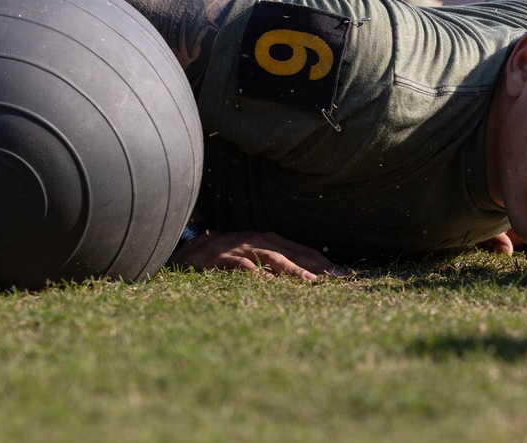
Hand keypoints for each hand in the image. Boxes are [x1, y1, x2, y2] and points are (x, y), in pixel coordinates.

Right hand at [169, 230, 347, 281]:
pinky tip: (275, 286)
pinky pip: (245, 268)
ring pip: (274, 259)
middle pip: (294, 253)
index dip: (323, 261)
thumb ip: (272, 261)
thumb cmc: (221, 255)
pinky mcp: (223, 258)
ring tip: (314, 283)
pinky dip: (260, 276)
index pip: (302, 250)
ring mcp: (241, 248)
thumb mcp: (250, 253)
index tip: (343, 273)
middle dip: (318, 266)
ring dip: (296, 271)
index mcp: (267, 239)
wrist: (183, 248)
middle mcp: (258, 240)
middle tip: (339, 279)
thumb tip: (302, 276)